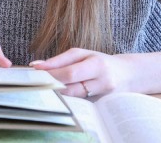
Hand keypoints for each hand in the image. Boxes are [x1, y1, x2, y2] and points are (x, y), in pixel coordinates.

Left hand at [29, 48, 160, 96]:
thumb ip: (60, 60)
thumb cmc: (100, 61)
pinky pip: (80, 105)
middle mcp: (103, 82)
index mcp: (97, 65)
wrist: (127, 75)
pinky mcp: (102, 106)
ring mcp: (104, 96)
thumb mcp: (82, 54)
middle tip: (33, 85)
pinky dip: (67, 101)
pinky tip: (55, 99)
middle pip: (71, 88)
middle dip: (51, 86)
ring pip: (74, 99)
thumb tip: (36, 66)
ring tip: (42, 90)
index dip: (51, 75)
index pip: (70, 73)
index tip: (34, 74)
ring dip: (56, 95)